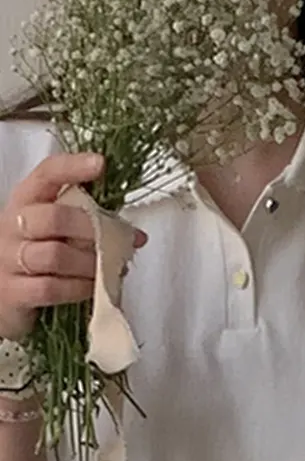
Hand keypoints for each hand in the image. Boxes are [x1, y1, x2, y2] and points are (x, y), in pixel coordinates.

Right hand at [0, 153, 147, 339]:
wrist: (5, 296)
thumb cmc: (38, 261)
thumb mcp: (59, 234)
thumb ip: (91, 227)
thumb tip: (136, 236)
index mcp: (27, 203)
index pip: (46, 174)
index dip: (72, 167)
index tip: (100, 164)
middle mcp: (13, 226)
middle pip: (53, 217)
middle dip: (91, 229)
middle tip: (114, 240)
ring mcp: (9, 259)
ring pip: (54, 255)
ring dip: (89, 263)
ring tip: (105, 268)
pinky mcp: (14, 292)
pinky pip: (51, 288)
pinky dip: (79, 288)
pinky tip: (91, 287)